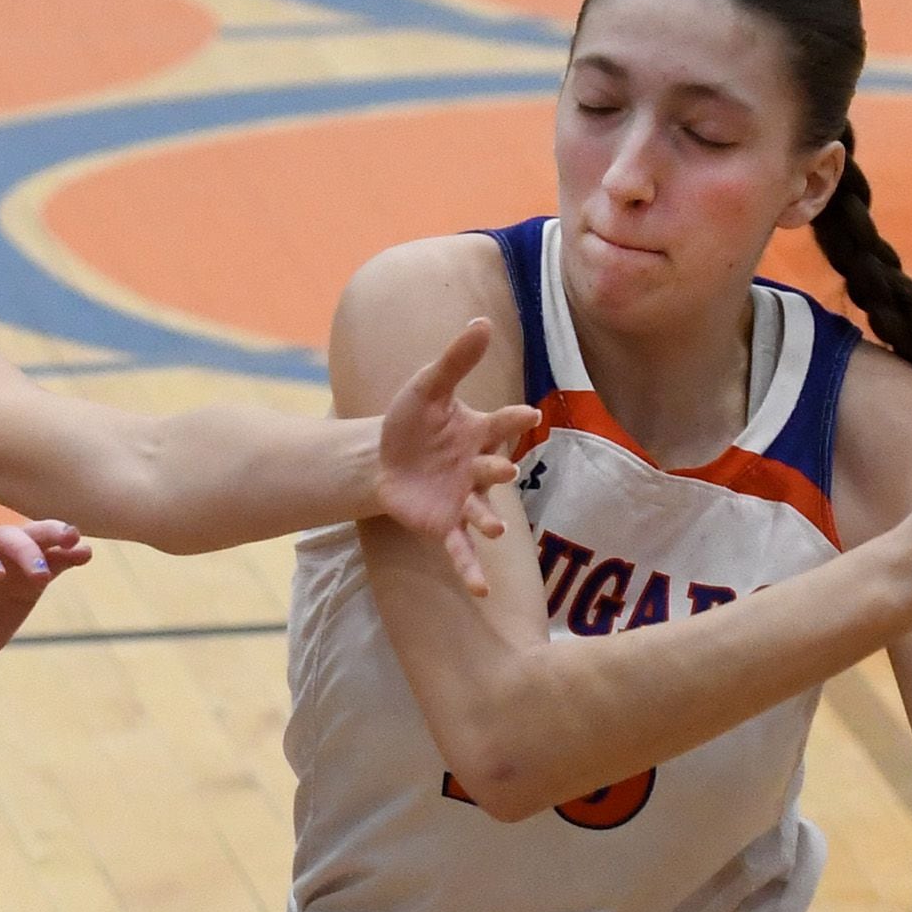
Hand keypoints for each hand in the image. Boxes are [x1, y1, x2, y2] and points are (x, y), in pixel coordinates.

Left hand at [377, 318, 541, 596]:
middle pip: (493, 469)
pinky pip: (461, 550)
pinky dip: (472, 570)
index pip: (502, 423)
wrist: (381, 458)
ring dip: (490, 519)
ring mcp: (463, 499)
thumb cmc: (411, 422)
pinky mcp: (446, 525)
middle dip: (498, 469)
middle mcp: (477, 467)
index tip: (529, 416)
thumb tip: (480, 321)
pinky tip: (481, 591)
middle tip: (505, 469)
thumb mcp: (427, 387)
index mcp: (478, 432)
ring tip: (496, 527)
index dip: (514, 420)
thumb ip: (455, 360)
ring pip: (482, 511)